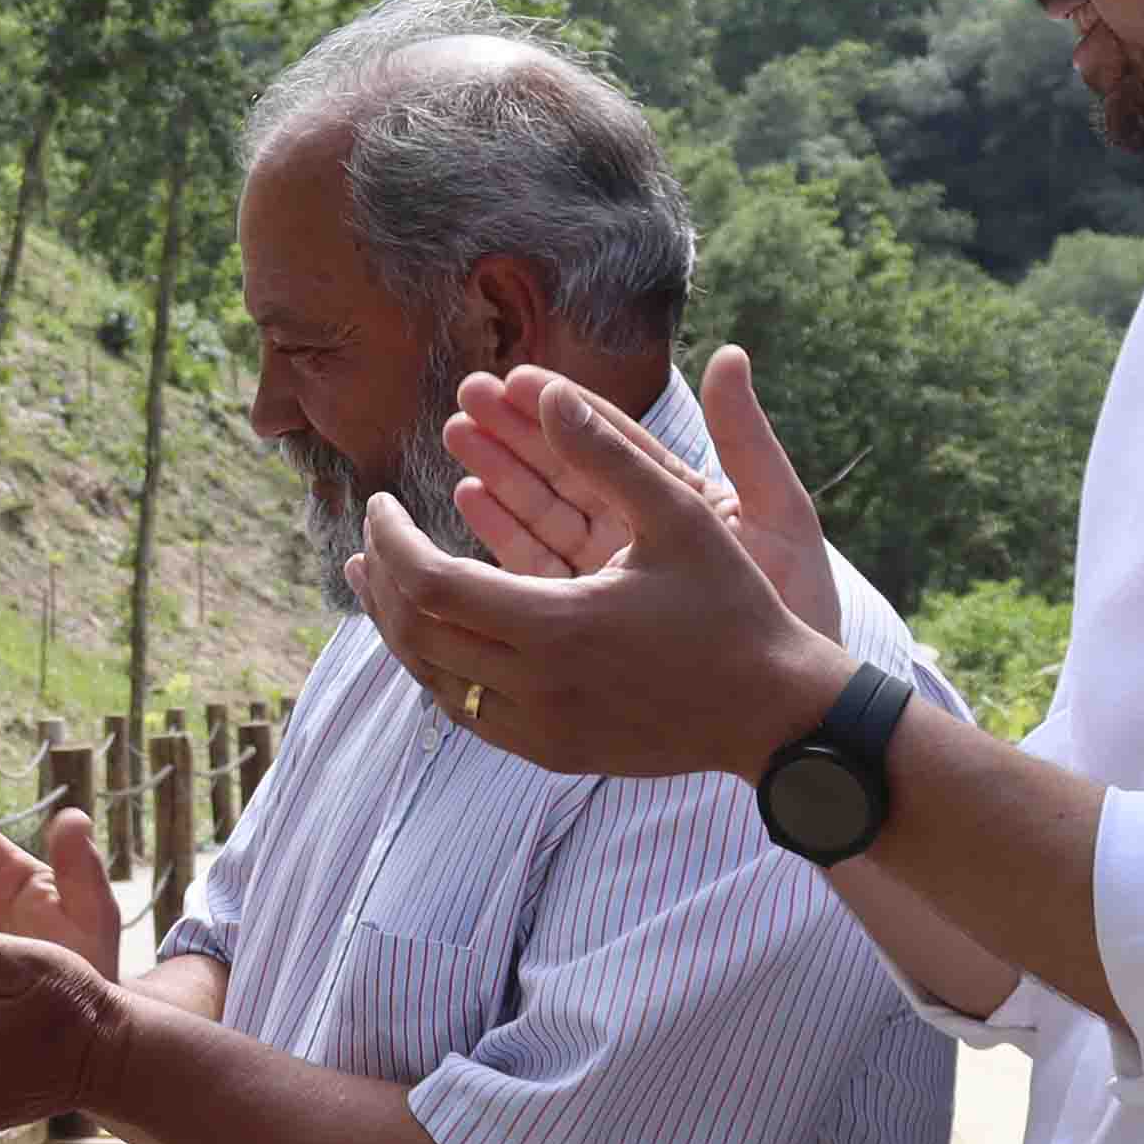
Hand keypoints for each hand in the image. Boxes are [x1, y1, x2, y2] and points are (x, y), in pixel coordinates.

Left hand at [348, 356, 853, 782]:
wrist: (773, 712)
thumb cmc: (734, 607)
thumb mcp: (680, 516)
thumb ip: (607, 453)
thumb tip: (550, 391)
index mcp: (558, 624)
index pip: (431, 582)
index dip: (391, 540)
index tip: (379, 501)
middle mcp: (537, 685)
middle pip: (418, 633)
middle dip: (384, 580)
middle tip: (370, 536)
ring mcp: (540, 728)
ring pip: (433, 679)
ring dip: (398, 626)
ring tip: (378, 579)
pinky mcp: (550, 752)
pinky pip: (467, 712)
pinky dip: (437, 668)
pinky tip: (431, 633)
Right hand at [446, 348, 836, 633]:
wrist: (792, 704)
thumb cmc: (797, 606)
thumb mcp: (778, 513)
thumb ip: (745, 437)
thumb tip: (728, 356)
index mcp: (685, 502)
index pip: (616, 442)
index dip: (567, 406)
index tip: (519, 378)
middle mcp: (642, 536)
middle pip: (568, 473)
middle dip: (515, 433)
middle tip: (466, 397)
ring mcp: (614, 577)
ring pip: (544, 514)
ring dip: (499, 475)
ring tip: (456, 437)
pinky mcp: (590, 617)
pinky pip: (536, 568)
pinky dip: (502, 534)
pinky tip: (470, 499)